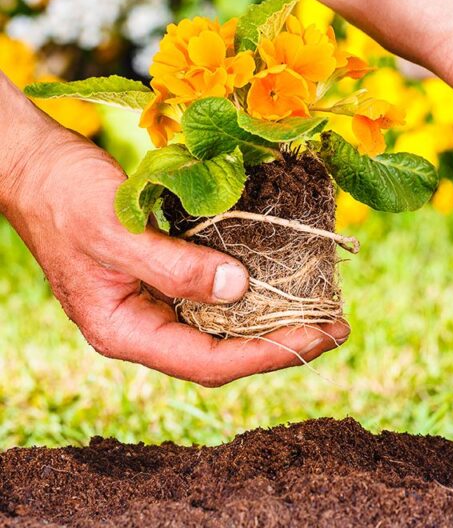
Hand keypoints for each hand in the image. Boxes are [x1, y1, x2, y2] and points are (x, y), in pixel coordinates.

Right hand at [1, 122, 348, 386]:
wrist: (38, 166)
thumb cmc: (67, 197)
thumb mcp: (117, 231)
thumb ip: (175, 267)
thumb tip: (241, 289)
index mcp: (126, 332)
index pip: (209, 363)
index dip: (269, 355)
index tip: (319, 337)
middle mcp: (146, 325)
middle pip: (226, 351)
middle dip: (284, 343)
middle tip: (338, 327)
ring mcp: (157, 302)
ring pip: (227, 325)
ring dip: (276, 319)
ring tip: (326, 308)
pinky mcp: (169, 274)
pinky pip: (220, 293)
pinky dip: (257, 289)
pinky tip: (289, 277)